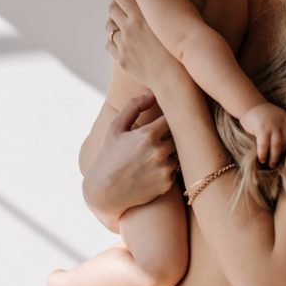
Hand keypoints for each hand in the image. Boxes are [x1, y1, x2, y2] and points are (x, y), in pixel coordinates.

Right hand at [83, 93, 177, 229]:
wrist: (105, 191)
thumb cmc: (110, 156)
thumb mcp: (116, 127)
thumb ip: (134, 106)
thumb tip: (152, 94)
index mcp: (149, 134)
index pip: (173, 117)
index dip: (170, 116)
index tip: (166, 117)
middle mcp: (160, 151)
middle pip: (180, 135)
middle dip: (172, 134)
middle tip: (161, 136)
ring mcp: (165, 168)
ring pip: (179, 152)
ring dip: (171, 151)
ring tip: (155, 153)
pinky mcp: (167, 183)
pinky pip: (175, 169)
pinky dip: (168, 167)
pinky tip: (153, 169)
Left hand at [105, 0, 184, 90]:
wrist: (176, 82)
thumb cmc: (187, 50)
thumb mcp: (194, 21)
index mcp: (143, 14)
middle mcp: (129, 27)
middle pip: (112, 7)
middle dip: (117, 1)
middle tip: (125, 0)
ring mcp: (123, 44)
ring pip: (109, 26)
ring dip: (115, 21)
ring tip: (124, 21)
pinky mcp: (121, 59)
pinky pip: (110, 44)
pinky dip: (114, 39)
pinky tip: (123, 39)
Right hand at [239, 101, 285, 167]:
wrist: (250, 105)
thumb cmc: (264, 115)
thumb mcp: (279, 117)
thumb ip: (285, 127)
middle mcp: (282, 123)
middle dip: (284, 154)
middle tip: (281, 163)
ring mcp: (272, 125)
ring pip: (277, 145)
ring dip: (275, 157)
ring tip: (271, 165)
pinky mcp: (262, 128)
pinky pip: (264, 144)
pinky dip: (263, 153)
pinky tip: (262, 159)